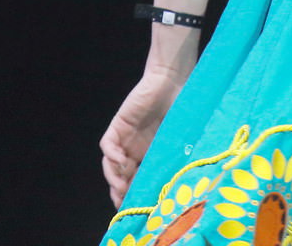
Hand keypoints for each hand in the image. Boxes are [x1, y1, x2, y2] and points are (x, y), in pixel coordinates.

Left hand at [99, 69, 182, 206]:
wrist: (174, 80)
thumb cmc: (183, 108)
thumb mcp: (182, 140)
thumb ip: (177, 158)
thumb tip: (182, 186)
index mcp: (150, 155)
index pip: (137, 180)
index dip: (136, 195)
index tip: (139, 210)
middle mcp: (135, 150)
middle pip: (121, 176)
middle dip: (122, 192)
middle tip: (126, 205)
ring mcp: (125, 138)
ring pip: (111, 164)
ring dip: (115, 177)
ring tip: (122, 187)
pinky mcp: (118, 125)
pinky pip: (108, 145)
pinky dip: (111, 155)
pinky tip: (121, 161)